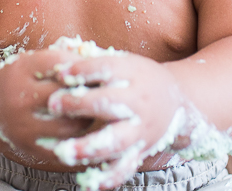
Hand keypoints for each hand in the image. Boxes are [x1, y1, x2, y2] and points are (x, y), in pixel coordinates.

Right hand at [0, 47, 94, 162]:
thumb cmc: (19, 79)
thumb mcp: (32, 61)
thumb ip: (63, 59)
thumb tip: (99, 59)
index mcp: (20, 70)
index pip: (59, 63)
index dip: (82, 65)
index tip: (95, 67)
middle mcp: (18, 98)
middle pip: (66, 95)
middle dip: (88, 92)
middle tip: (103, 91)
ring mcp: (23, 127)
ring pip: (69, 125)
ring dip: (87, 117)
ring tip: (93, 110)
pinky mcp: (29, 149)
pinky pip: (64, 148)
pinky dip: (79, 140)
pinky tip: (85, 131)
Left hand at [45, 52, 185, 174]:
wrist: (177, 102)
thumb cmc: (139, 78)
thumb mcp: (124, 62)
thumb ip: (94, 61)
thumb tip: (59, 54)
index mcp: (133, 74)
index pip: (106, 69)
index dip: (82, 70)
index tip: (60, 72)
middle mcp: (138, 102)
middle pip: (109, 103)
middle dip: (80, 104)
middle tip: (54, 104)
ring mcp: (140, 129)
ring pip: (115, 140)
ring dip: (89, 147)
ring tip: (65, 151)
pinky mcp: (140, 151)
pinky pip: (125, 167)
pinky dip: (109, 177)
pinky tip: (90, 183)